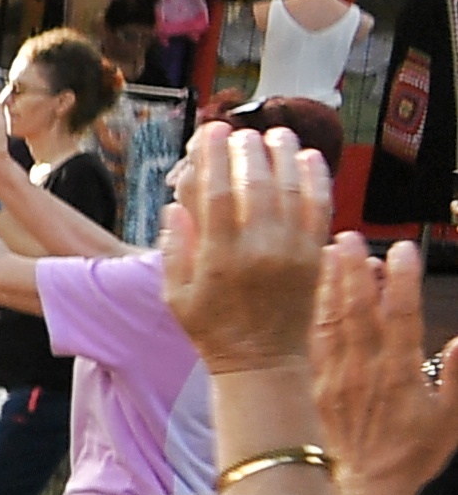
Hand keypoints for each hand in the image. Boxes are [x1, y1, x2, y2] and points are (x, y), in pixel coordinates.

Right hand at [159, 126, 329, 376]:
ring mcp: (292, 252)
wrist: (262, 362)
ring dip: (284, 156)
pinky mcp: (315, 257)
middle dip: (247, 150)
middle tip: (240, 132)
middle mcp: (257, 251)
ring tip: (275, 135)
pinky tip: (309, 159)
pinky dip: (317, 179)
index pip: (215, 193)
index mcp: (217, 258)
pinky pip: (320, 208)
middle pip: (255, 184)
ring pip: (291, 190)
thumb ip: (174, 248)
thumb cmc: (212, 329)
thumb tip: (177, 206)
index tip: (211, 132)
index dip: (213, 157)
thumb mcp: (174, 295)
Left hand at [318, 234, 457, 494]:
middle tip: (353, 235)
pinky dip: (316, 308)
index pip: (402, 317)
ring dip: (332, 281)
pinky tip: (316, 286)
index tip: (404, 250)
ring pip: (333, 319)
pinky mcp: (317, 381)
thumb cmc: (413, 453)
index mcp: (400, 374)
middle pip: (359, 310)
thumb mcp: (451, 419)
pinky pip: (315, 338)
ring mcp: (336, 374)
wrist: (364, 486)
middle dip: (355, 269)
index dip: (403, 281)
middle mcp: (364, 369)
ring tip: (332, 247)